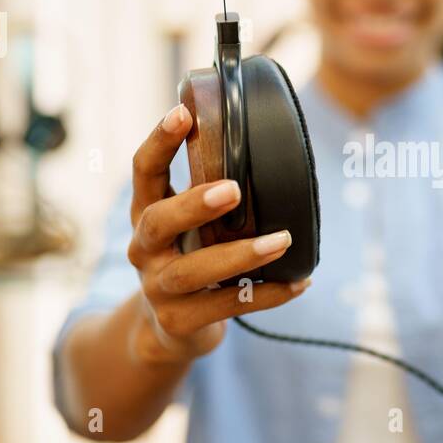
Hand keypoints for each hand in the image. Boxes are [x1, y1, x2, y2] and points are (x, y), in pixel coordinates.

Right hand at [127, 103, 310, 366]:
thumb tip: (269, 146)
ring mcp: (158, 288)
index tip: (182, 113)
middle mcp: (144, 249)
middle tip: (234, 189)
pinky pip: (225, 307)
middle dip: (194, 205)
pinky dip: (267, 294)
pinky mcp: (178, 321)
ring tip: (283, 241)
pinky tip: (300, 282)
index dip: (159, 141)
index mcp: (146, 213)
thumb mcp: (189, 226)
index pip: (143, 171)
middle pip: (159, 221)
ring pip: (193, 271)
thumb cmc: (190, 258)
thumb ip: (209, 193)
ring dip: (241, 254)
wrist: (166, 330)